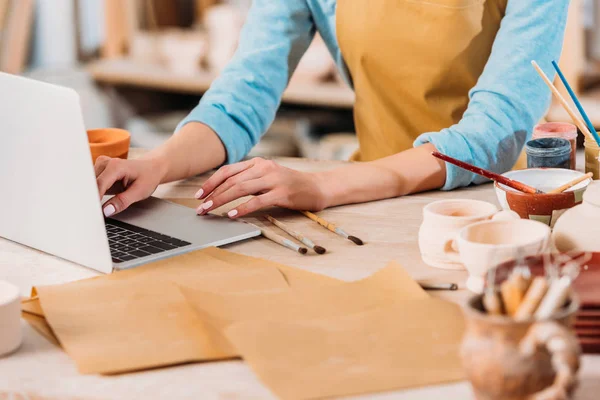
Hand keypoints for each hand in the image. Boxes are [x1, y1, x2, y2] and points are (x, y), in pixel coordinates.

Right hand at [95, 156, 166, 216]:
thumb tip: (106, 210)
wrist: (151, 168)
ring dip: (90, 197)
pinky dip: (92, 194)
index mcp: (116, 166)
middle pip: (90, 184)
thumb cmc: (148, 177)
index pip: (99, 184)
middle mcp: (105, 163)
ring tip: (94, 209)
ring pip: (88, 185)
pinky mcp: (99, 170)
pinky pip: (91, 184)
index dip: (94, 199)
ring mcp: (100, 165)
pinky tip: (95, 202)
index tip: (92, 213)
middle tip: (91, 215)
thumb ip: (123, 201)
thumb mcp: (140, 192)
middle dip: (90, 199)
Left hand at [196, 158, 327, 217]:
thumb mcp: (268, 177)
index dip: (211, 182)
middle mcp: (264, 168)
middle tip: (200, 207)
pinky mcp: (282, 193)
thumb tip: (224, 190)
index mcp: (258, 163)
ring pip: (240, 189)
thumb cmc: (290, 185)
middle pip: (231, 180)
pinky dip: (242, 208)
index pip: (228, 171)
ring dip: (221, 200)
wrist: (317, 187)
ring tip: (210, 210)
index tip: (199, 195)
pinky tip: (232, 215)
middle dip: (212, 194)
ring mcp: (274, 179)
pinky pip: (257, 201)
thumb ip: (249, 179)